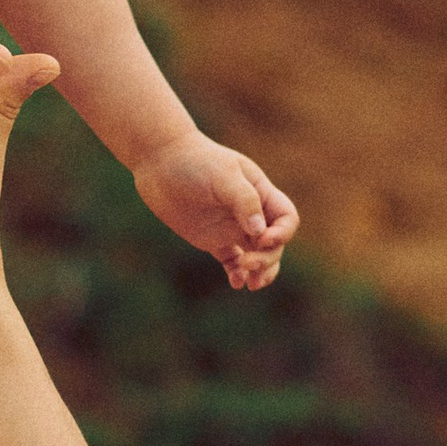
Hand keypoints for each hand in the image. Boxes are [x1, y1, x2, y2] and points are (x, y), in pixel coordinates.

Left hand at [133, 132, 299, 291]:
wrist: (160, 161)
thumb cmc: (195, 161)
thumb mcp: (223, 175)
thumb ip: (244, 201)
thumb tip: (260, 233)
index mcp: (260, 193)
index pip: (286, 218)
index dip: (282, 233)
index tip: (263, 239)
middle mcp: (250, 213)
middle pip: (273, 244)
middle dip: (267, 258)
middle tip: (249, 264)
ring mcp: (231, 228)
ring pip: (256, 256)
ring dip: (259, 271)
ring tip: (252, 284)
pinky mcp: (212, 240)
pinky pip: (232, 262)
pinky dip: (237, 273)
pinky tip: (236, 282)